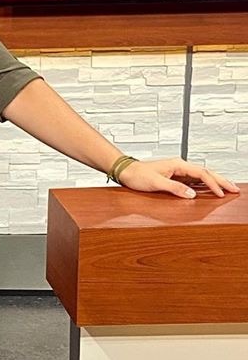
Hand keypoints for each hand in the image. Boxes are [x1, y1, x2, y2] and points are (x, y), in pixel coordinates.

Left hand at [117, 158, 240, 198]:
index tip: (221, 193)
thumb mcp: (155, 183)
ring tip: (226, 189)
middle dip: (221, 181)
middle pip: (206, 173)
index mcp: (178, 165)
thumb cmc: (137, 175)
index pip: (202, 174)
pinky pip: (193, 180)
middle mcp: (180, 166)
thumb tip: (192, 194)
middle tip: (234, 189)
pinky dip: (203, 185)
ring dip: (214, 182)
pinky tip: (209, 190)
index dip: (213, 184)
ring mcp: (178, 171)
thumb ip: (174, 188)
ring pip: (201, 176)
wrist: (125, 172)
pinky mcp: (174, 177)